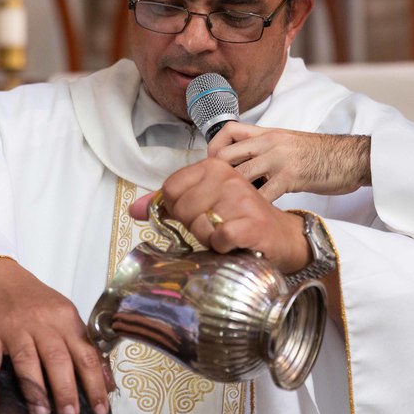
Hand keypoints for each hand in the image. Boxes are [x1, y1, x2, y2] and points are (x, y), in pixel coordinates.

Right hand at [0, 258, 111, 413]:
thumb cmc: (35, 302)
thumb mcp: (65, 317)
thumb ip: (85, 347)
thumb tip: (108, 384)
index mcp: (65, 319)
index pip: (86, 354)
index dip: (94, 384)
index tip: (100, 412)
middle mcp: (41, 322)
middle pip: (58, 359)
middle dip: (66, 391)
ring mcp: (13, 328)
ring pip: (26, 361)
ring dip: (34, 390)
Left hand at [131, 158, 310, 275]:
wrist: (279, 236)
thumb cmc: (239, 218)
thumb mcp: (203, 204)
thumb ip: (170, 203)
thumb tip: (134, 209)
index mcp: (213, 166)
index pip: (170, 189)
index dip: (177, 208)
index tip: (197, 213)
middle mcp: (228, 177)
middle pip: (182, 208)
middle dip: (193, 225)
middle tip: (215, 226)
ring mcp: (241, 199)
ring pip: (198, 225)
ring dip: (208, 238)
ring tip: (225, 234)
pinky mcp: (251, 225)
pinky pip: (218, 238)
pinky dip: (221, 247)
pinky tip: (233, 243)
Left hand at [208, 123, 370, 200]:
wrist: (350, 157)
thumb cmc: (321, 154)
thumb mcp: (288, 142)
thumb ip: (265, 150)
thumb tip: (244, 167)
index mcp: (268, 132)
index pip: (228, 130)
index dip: (214, 149)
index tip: (214, 167)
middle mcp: (269, 142)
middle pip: (226, 155)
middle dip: (216, 177)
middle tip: (216, 194)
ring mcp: (279, 159)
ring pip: (240, 175)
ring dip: (232, 194)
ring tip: (231, 208)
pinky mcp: (291, 176)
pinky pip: (264, 194)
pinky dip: (256, 206)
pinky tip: (254, 215)